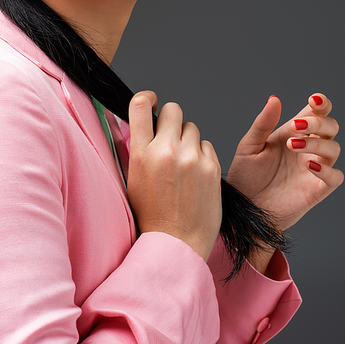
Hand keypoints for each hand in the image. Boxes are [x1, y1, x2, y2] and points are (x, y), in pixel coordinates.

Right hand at [127, 91, 221, 260]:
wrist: (177, 244)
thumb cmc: (152, 216)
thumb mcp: (132, 180)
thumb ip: (136, 149)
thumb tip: (139, 125)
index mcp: (141, 153)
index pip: (141, 104)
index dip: (147, 98)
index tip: (151, 102)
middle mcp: (166, 151)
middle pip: (172, 109)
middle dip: (170, 120)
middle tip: (169, 138)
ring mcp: (192, 158)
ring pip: (192, 127)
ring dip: (187, 139)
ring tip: (182, 164)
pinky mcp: (211, 166)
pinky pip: (207, 144)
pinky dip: (201, 154)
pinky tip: (195, 175)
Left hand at [226, 94, 343, 230]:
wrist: (243, 206)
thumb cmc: (245, 175)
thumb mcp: (249, 145)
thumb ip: (263, 123)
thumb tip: (274, 98)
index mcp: (293, 133)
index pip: (317, 113)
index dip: (321, 104)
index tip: (313, 100)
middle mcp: (307, 148)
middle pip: (330, 127)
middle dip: (318, 122)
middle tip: (296, 126)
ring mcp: (314, 168)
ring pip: (334, 149)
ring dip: (317, 143)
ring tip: (292, 145)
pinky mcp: (317, 189)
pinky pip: (335, 177)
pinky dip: (328, 170)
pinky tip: (310, 165)